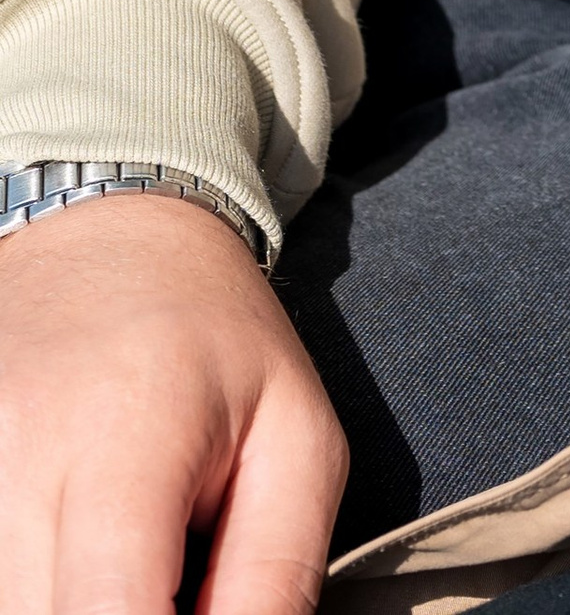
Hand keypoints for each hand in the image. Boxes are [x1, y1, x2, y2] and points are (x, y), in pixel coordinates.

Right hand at [0, 193, 345, 611]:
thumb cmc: (215, 339)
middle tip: (169, 582)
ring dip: (67, 601)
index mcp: (123, 442)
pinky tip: (76, 554)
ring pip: (9, 606)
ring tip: (129, 562)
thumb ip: (276, 570)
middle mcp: (16, 462)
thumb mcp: (296, 436)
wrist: (108, 235)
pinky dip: (32, 582)